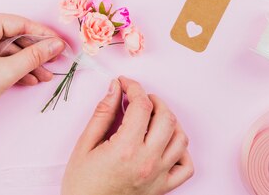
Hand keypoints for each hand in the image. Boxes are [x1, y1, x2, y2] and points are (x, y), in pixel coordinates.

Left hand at [0, 14, 64, 123]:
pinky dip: (8, 66)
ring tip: (43, 77)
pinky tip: (25, 78)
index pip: (20, 23)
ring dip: (23, 62)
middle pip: (12, 36)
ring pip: (4, 48)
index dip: (43, 35)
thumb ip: (35, 56)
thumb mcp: (7, 71)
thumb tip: (55, 45)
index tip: (60, 45)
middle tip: (53, 63)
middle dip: (34, 53)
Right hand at [62, 77, 193, 194]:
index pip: (142, 106)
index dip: (134, 87)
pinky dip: (181, 150)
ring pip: (180, 138)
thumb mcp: (85, 145)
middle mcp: (148, 161)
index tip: (125, 84)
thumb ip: (103, 114)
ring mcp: (159, 176)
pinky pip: (186, 166)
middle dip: (153, 100)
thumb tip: (115, 89)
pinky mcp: (163, 187)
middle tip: (138, 98)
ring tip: (152, 117)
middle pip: (166, 117)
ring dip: (169, 120)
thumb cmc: (82, 185)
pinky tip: (165, 143)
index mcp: (126, 149)